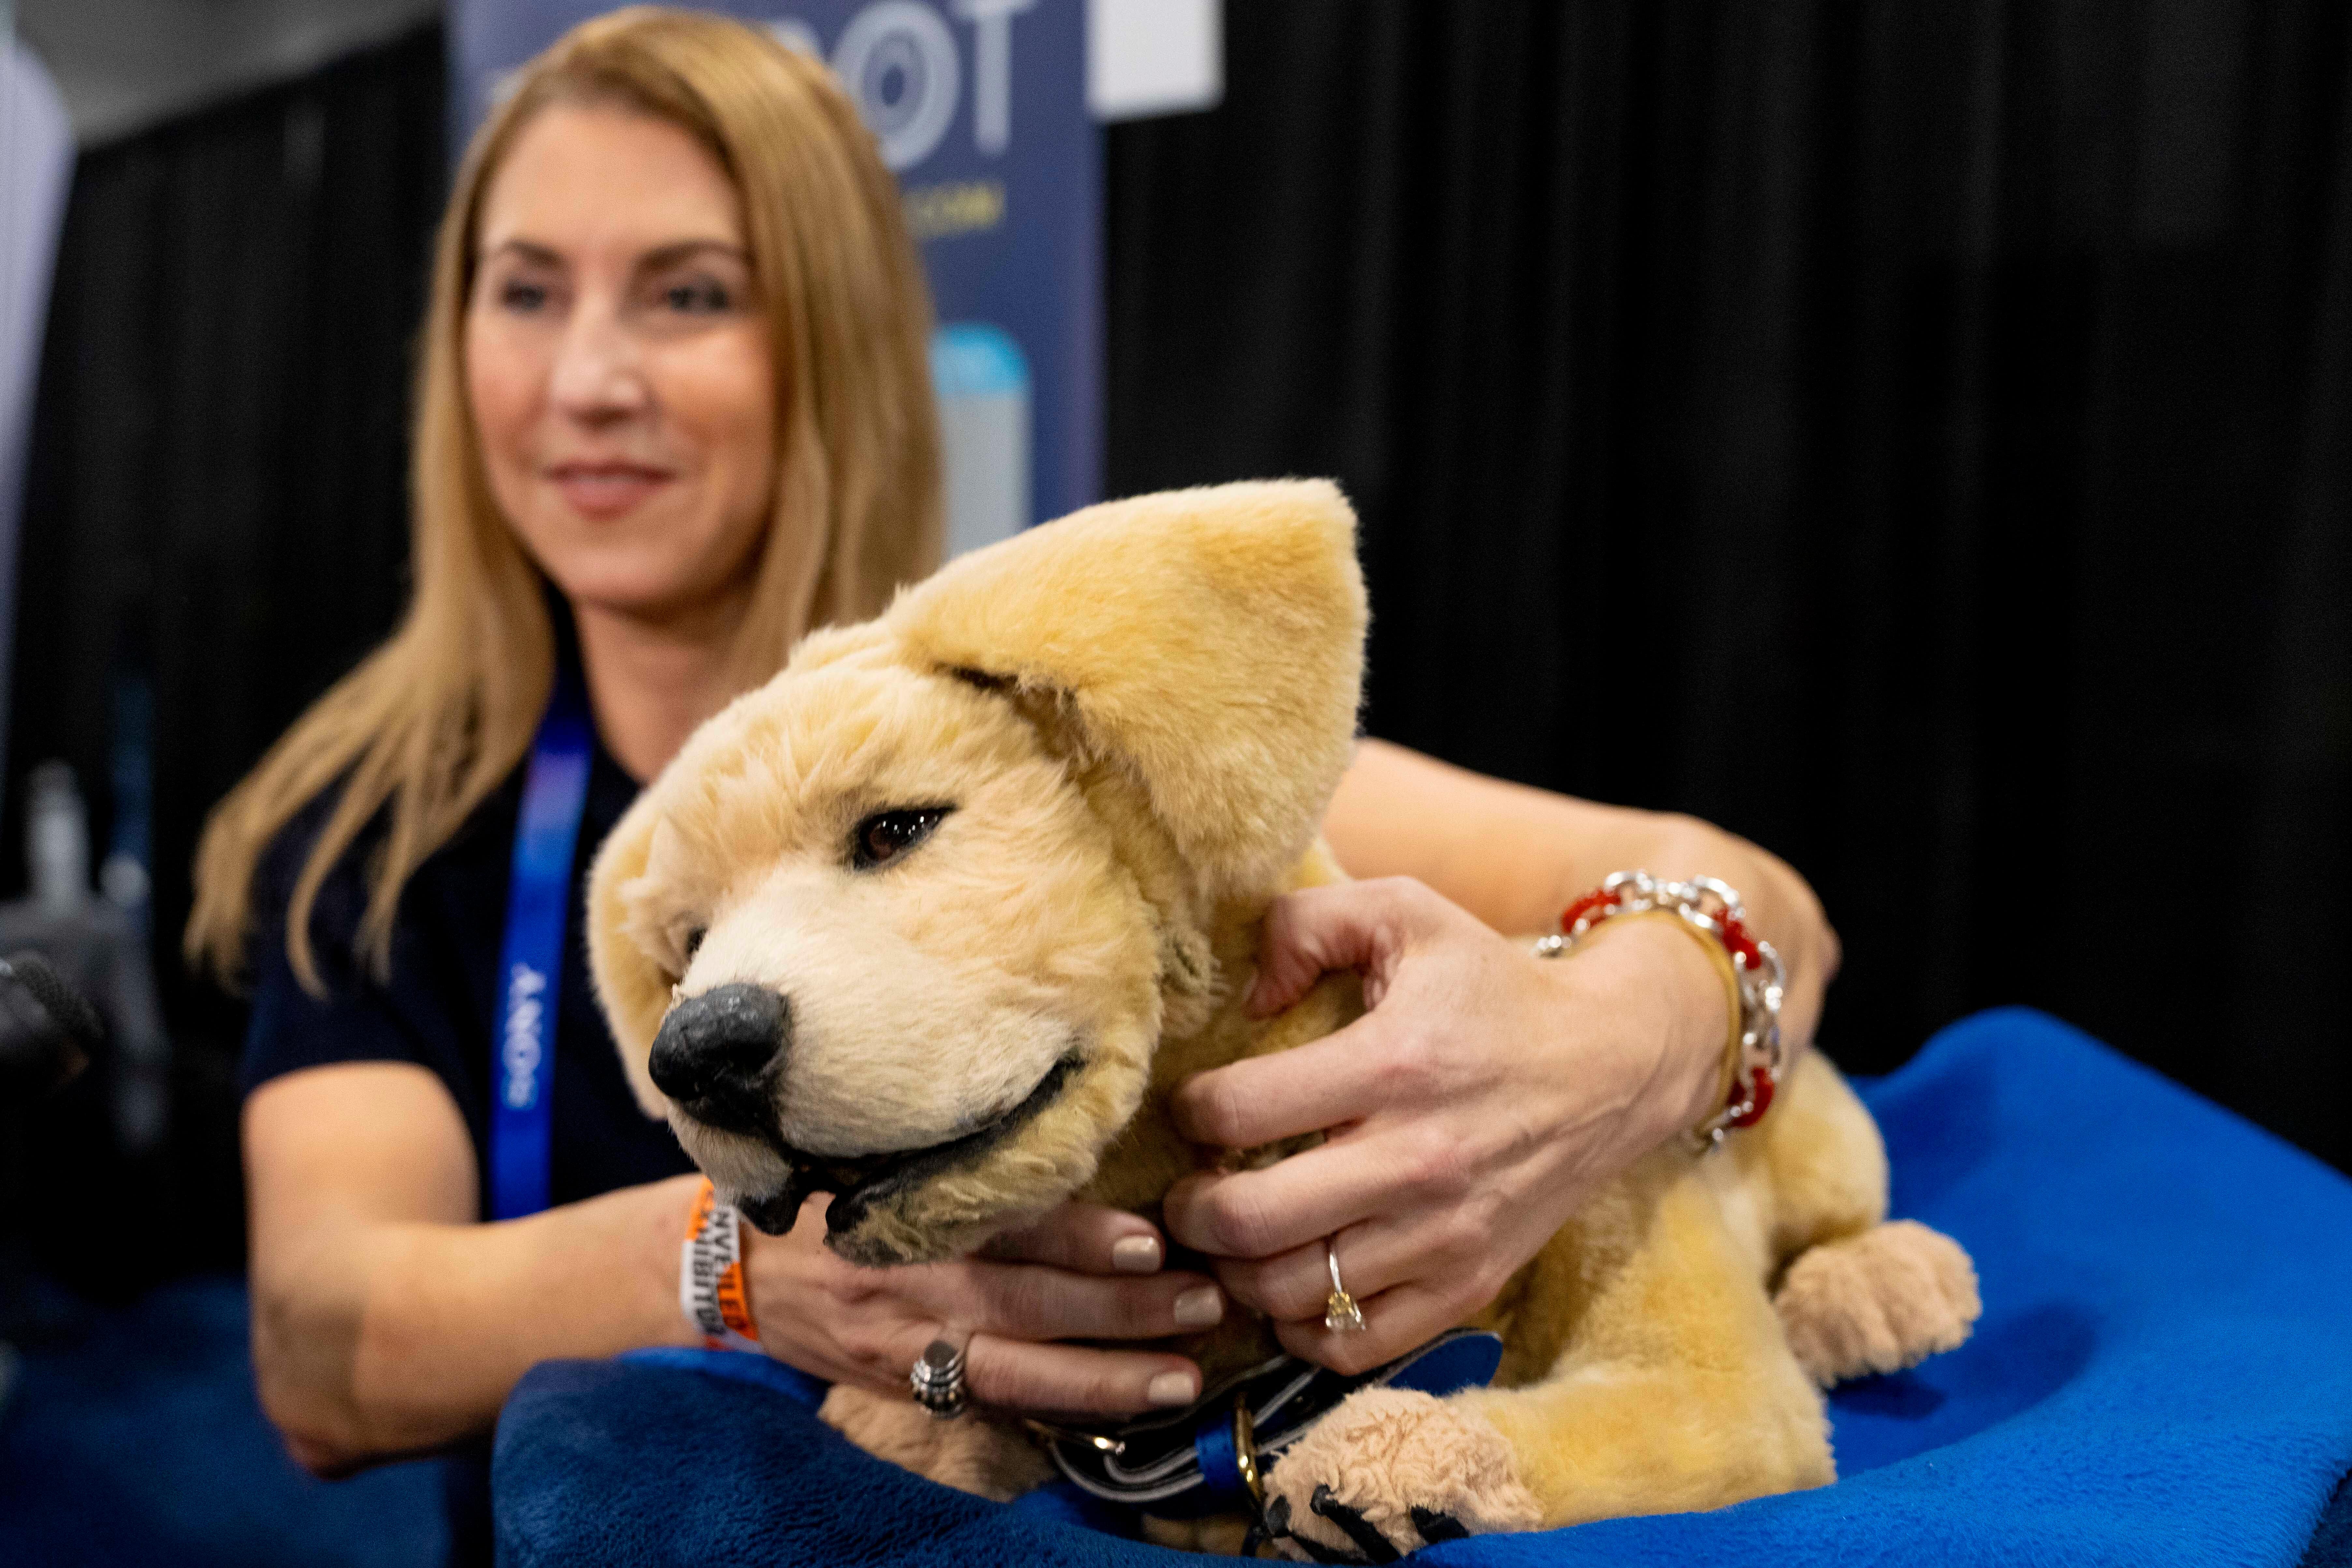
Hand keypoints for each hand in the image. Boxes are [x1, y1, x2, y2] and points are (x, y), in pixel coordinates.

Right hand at [740, 1197, 1224, 1416]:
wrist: (730, 1270)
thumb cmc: (822, 1196)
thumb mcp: (869, 1156)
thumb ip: (954, 1156)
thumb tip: (1065, 1134)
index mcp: (900, 1214)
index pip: (1003, 1226)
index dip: (1078, 1236)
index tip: (1149, 1238)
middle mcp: (905, 1287)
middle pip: (1024, 1304)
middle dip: (1119, 1311)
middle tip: (1202, 1301)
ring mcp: (904, 1350)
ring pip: (1016, 1373)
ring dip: (1105, 1378)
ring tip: (1182, 1375)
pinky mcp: (904, 1390)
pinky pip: (989, 1406)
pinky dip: (1057, 1411)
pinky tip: (1123, 1412)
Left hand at [1163, 877, 1724, 1372]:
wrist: (1616, 1064)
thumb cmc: (1494, 987)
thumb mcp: (1406, 912)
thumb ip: (1306, 922)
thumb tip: (1247, 995)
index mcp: (1393, 1064)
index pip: (1237, 1111)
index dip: (1190, 1110)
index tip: (1194, 1106)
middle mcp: (1417, 1160)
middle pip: (1248, 1222)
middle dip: (1188, 1210)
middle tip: (1187, 1189)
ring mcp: (1445, 1235)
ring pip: (1288, 1293)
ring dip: (1234, 1272)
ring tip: (1232, 1236)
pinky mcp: (1469, 1285)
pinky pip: (1352, 1344)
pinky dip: (1301, 1327)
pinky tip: (1291, 1283)